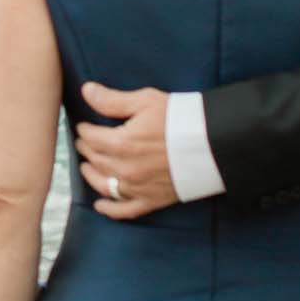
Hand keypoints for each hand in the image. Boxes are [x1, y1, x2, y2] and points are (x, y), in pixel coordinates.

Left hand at [75, 83, 175, 217]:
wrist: (215, 144)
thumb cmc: (182, 118)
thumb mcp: (146, 102)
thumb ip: (112, 100)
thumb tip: (86, 91)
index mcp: (122, 143)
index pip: (91, 138)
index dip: (84, 130)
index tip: (83, 126)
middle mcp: (126, 169)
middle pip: (96, 159)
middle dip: (87, 149)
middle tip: (83, 143)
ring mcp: (139, 187)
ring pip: (104, 184)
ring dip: (91, 175)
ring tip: (86, 166)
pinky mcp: (153, 200)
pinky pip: (126, 210)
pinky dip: (110, 209)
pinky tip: (100, 206)